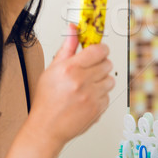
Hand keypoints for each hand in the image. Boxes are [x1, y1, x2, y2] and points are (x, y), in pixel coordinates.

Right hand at [27, 24, 114, 147]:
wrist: (46, 128)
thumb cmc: (47, 100)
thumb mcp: (52, 70)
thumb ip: (67, 49)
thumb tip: (73, 29)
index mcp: (70, 69)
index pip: (98, 50)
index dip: (101, 49)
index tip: (98, 51)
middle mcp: (82, 81)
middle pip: (107, 63)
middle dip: (100, 65)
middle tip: (89, 71)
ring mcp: (91, 96)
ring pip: (110, 79)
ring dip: (102, 81)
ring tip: (87, 86)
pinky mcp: (98, 109)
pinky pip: (108, 95)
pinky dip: (100, 96)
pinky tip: (87, 98)